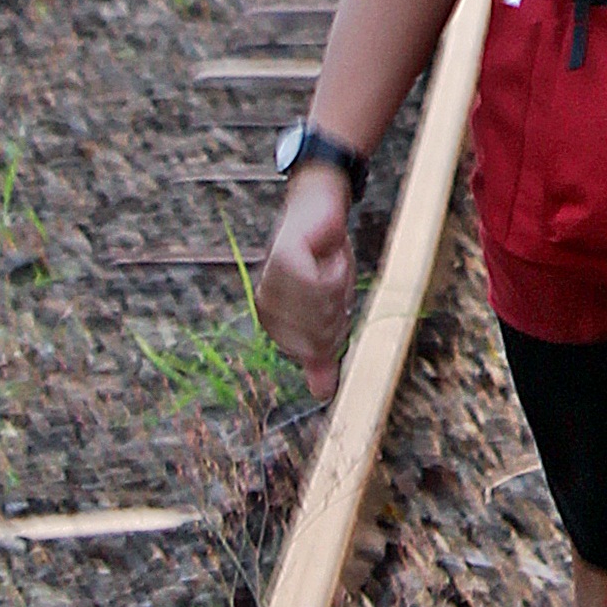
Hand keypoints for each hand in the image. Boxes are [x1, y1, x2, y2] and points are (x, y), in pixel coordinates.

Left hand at [255, 166, 356, 399]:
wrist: (322, 211)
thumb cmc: (325, 260)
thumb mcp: (331, 311)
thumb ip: (323, 351)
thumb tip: (323, 395)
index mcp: (276, 325)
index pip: (313, 352)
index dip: (335, 331)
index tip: (336, 302)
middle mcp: (269, 308)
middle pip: (318, 335)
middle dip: (338, 311)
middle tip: (334, 280)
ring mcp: (273, 284)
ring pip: (320, 310)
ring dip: (338, 289)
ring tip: (330, 266)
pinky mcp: (283, 260)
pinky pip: (320, 284)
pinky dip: (334, 271)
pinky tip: (328, 256)